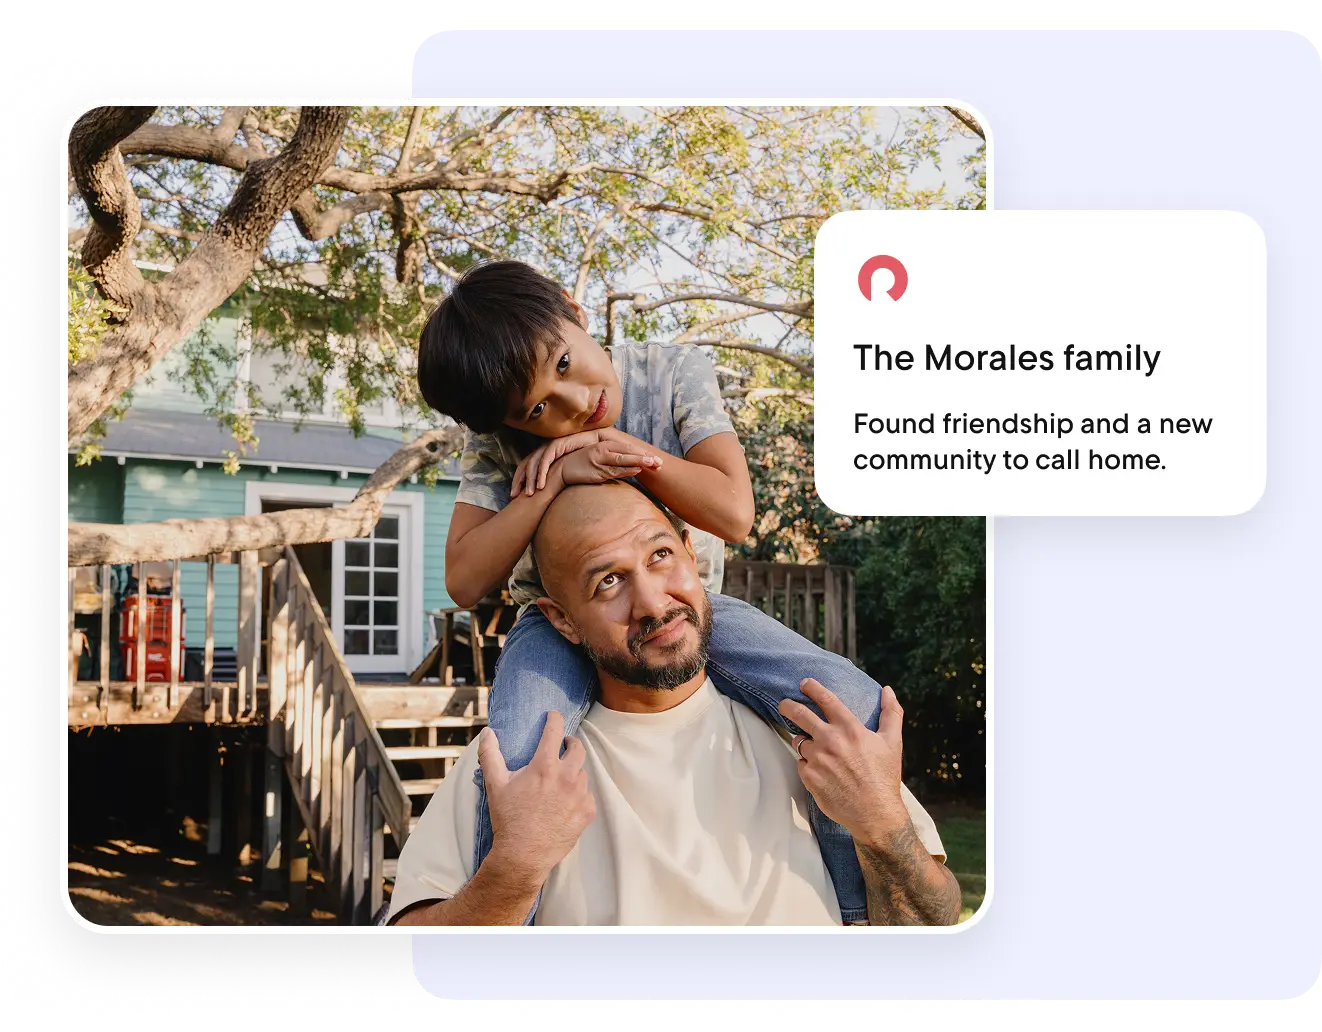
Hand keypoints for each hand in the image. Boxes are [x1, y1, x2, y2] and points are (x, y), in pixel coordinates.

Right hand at [477, 711, 595, 886]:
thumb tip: (487, 733)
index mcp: (544, 766)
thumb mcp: (495, 785)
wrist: (523, 855)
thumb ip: (490, 755)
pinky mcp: (587, 812)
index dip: (554, 719)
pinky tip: (567, 802)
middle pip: (577, 748)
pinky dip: (579, 795)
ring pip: (582, 773)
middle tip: (563, 746)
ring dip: (574, 771)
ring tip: (561, 779)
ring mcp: (580, 794)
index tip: (553, 715)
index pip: (554, 731)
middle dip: (570, 743)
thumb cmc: (508, 819)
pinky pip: (588, 795)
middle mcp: (567, 776)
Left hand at [511, 431, 600, 496]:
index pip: (527, 466)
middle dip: (518, 479)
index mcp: (546, 454)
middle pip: (526, 463)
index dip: (520, 479)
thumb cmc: (587, 457)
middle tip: (513, 495)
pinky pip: (546, 459)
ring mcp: (551, 445)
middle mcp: (546, 448)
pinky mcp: (558, 444)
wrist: (602, 441)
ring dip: (530, 479)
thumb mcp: (571, 469)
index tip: (516, 495)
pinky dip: (542, 473)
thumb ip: (560, 477)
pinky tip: (541, 485)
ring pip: (534, 462)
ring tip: (530, 494)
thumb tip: (551, 491)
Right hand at [556, 439, 660, 485]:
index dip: (642, 453)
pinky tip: (636, 471)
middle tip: (659, 462)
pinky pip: (614, 471)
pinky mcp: (596, 472)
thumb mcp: (598, 457)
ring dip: (638, 463)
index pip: (627, 448)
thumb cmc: (581, 463)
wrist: (562, 469)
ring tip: (652, 464)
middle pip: (627, 453)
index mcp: (604, 444)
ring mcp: (599, 461)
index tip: (656, 459)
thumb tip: (632, 466)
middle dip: (644, 457)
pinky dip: (626, 471)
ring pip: (622, 461)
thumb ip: (613, 458)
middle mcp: (602, 451)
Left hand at [778, 679, 907, 848]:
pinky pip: (801, 763)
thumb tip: (888, 690)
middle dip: (788, 706)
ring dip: (804, 742)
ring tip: (818, 751)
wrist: (875, 813)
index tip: (804, 683)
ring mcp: (818, 759)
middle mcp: (830, 741)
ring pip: (800, 742)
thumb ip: (891, 713)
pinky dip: (808, 764)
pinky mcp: (809, 777)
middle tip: (784, 704)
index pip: (826, 699)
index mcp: (850, 729)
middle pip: (799, 714)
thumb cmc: (884, 777)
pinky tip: (821, 770)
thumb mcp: (892, 742)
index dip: (812, 688)